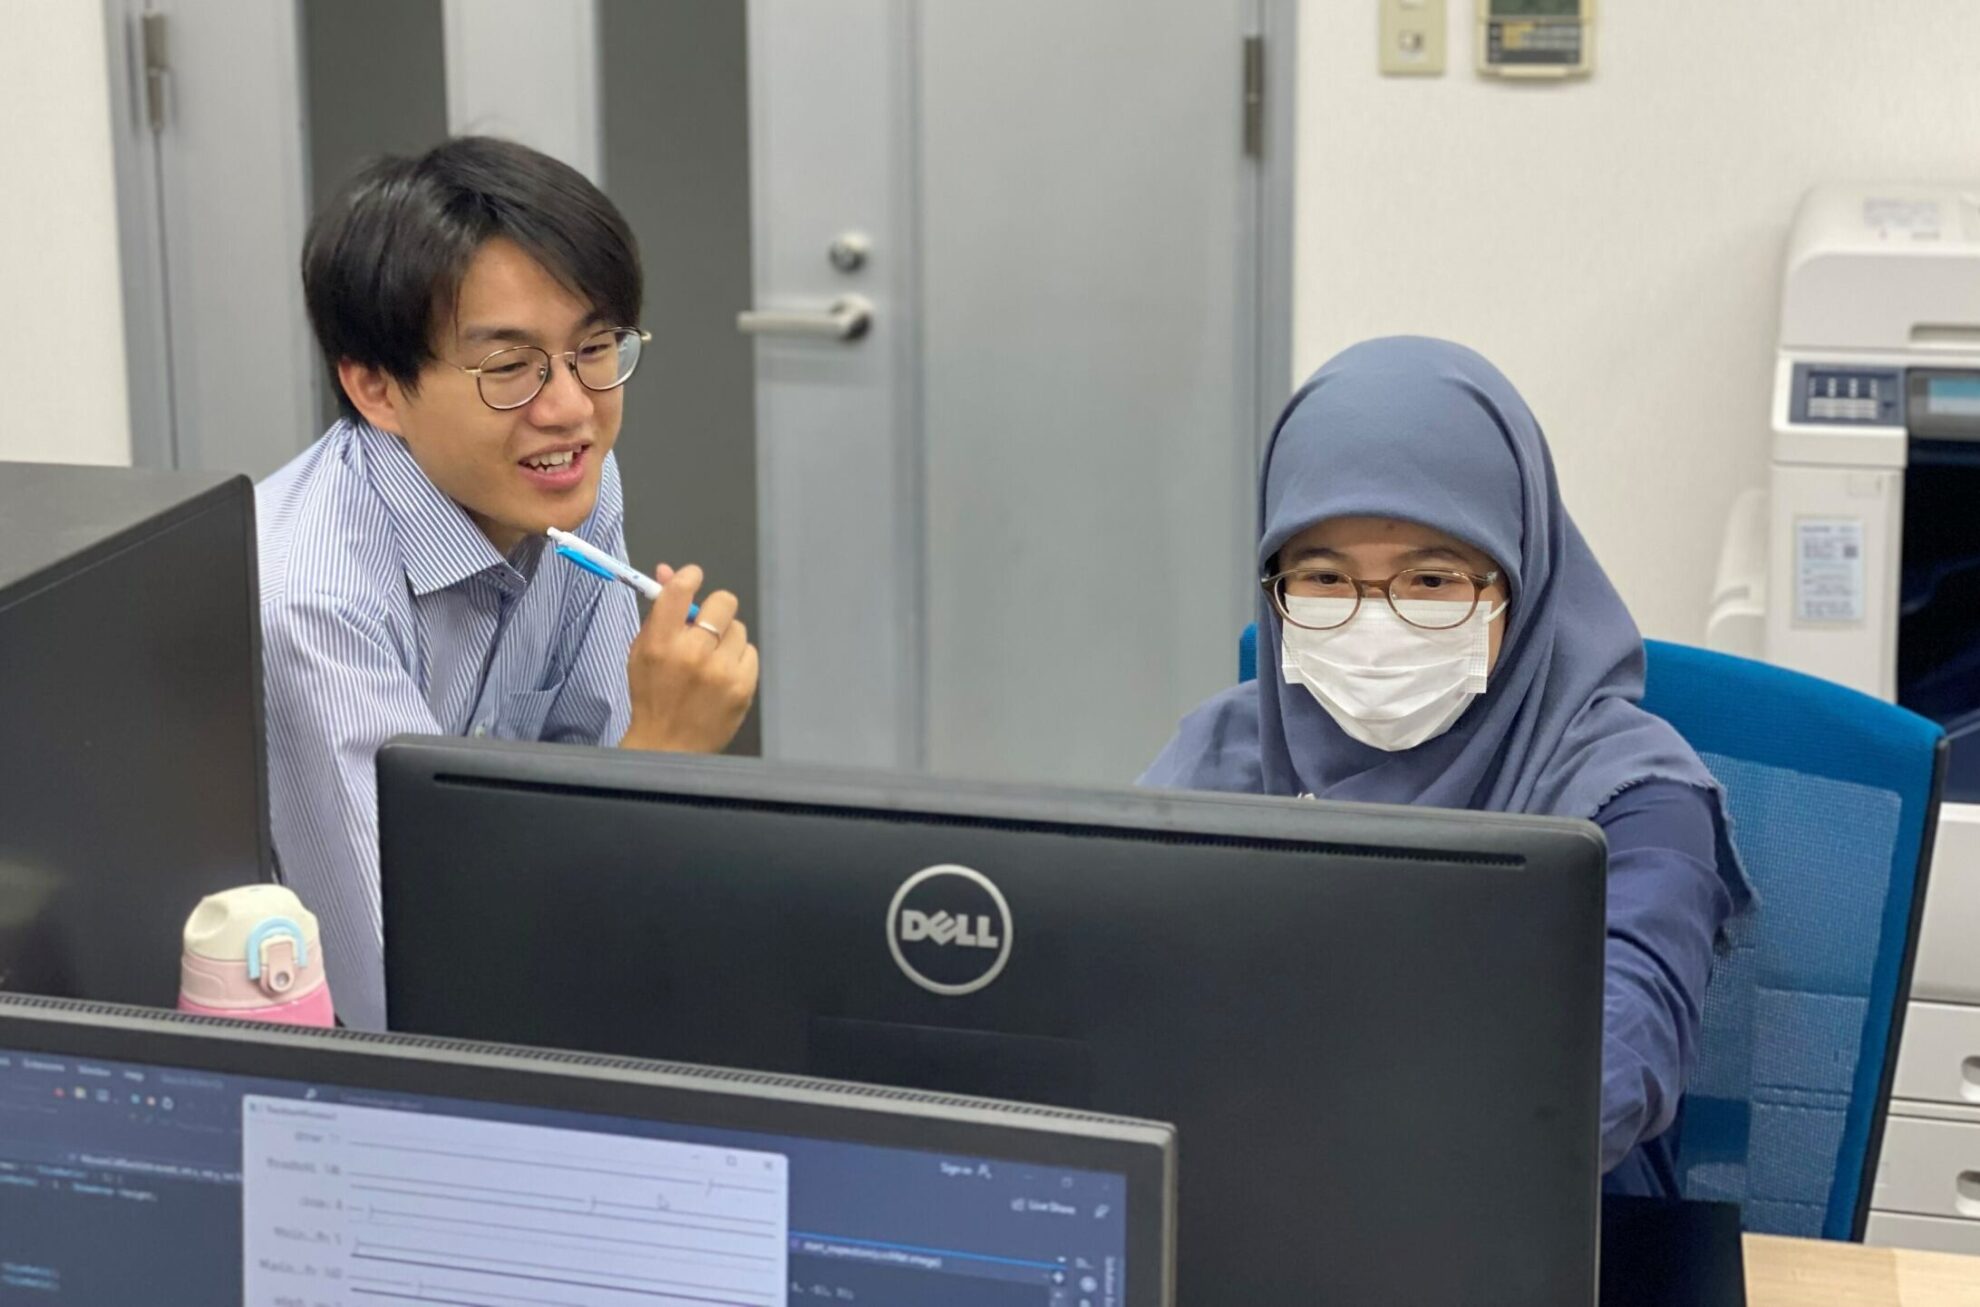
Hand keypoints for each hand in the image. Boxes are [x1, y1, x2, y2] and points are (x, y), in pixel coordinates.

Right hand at [618, 563, 758, 753]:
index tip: (693, 578)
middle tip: (707, 625)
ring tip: (711, 660)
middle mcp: (692, 654)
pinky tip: (722, 675)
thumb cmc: (653, 695)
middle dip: (715, 609)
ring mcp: (721, 671)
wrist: (668, 744)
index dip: (690, 576)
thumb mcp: (642, 651)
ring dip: (726, 638)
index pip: (681, 591)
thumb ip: (659, 612)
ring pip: (738, 628)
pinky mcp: (742, 686)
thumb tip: (670, 572)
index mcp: (660, 643)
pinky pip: (750, 652)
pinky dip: (738, 659)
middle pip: (722, 602)